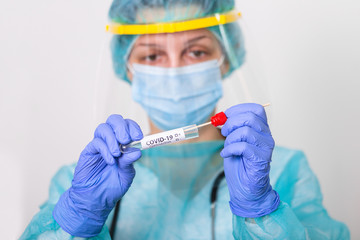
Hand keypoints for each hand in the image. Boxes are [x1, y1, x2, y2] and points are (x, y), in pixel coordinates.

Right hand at [53, 114, 142, 236]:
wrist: (96, 199)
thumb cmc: (112, 186)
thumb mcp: (126, 174)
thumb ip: (130, 162)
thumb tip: (138, 151)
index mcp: (123, 144)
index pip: (127, 126)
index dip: (133, 127)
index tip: (139, 136)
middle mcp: (111, 141)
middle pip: (114, 120)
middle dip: (122, 127)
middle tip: (126, 140)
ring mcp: (99, 145)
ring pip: (103, 128)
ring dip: (112, 139)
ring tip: (117, 154)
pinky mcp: (89, 151)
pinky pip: (96, 143)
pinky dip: (105, 150)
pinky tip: (110, 161)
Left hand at [220, 103, 279, 217]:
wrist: (246, 188)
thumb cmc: (240, 165)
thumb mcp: (233, 141)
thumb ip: (231, 129)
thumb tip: (220, 117)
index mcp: (261, 129)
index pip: (256, 109)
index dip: (239, 109)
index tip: (225, 116)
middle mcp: (266, 136)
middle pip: (250, 118)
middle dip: (231, 123)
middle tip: (223, 132)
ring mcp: (266, 147)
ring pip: (246, 131)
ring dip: (230, 138)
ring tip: (227, 147)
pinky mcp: (261, 159)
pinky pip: (243, 146)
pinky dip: (230, 149)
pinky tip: (226, 155)